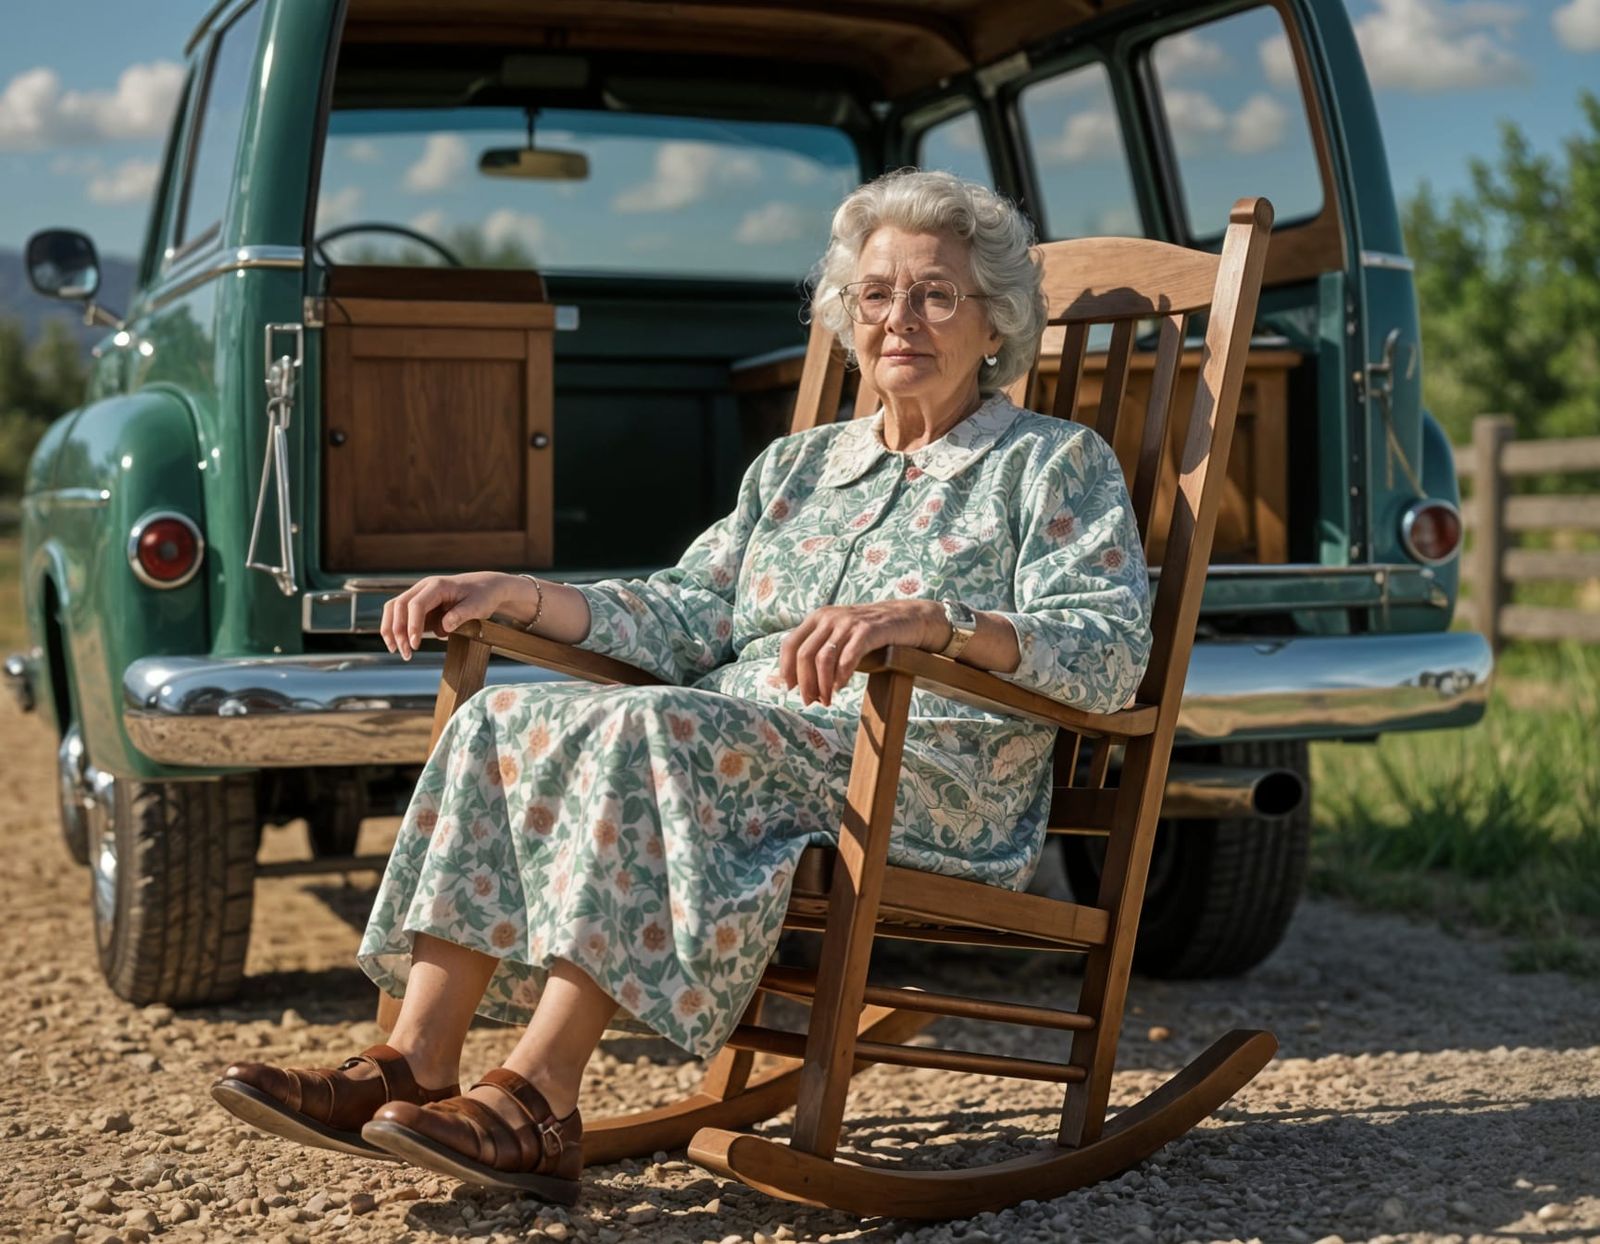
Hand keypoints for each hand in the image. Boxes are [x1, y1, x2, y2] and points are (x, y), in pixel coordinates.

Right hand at [380, 572, 519, 659]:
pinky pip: (401, 615)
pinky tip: (401, 645)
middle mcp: (424, 588)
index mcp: (437, 585)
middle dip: (398, 630)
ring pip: (394, 608)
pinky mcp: (420, 605)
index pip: (416, 604)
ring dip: (391, 630)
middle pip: (399, 605)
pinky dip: (397, 629)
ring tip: (397, 651)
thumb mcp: (478, 606)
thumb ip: (460, 615)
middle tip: (406, 653)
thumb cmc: (482, 596)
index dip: (412, 625)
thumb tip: (442, 628)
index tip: (415, 645)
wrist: (486, 587)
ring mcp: (420, 595)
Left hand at [780, 600, 946, 706]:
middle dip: (804, 682)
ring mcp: (848, 622)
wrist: (906, 618)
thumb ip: (820, 652)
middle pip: (804, 654)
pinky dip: (841, 676)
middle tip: (810, 701)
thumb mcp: (840, 636)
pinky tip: (840, 687)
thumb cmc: (870, 634)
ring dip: (822, 684)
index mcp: (818, 618)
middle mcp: (829, 617)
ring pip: (823, 658)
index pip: (790, 644)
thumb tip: (798, 683)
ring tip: (827, 700)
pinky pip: (848, 657)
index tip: (789, 689)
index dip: (786, 669)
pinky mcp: (868, 630)